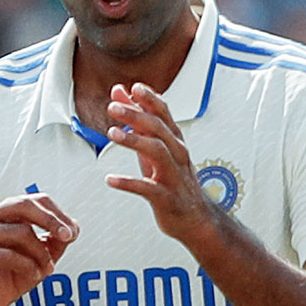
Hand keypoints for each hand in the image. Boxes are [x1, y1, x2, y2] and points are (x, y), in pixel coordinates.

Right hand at [0, 193, 78, 305]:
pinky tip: (34, 275)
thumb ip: (57, 239)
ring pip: (21, 232)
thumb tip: (72, 228)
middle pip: (24, 205)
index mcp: (5, 210)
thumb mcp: (44, 253)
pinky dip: (28, 266)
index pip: (35, 200)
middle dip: (51, 221)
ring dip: (41, 253)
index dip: (57, 213)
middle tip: (67, 237)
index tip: (73, 231)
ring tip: (47, 268)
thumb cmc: (16, 271)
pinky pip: (8, 255)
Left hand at [105, 82, 218, 244]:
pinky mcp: (167, 198)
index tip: (134, 87)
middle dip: (136, 115)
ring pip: (157, 152)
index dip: (150, 99)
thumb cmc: (172, 179)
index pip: (164, 114)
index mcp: (174, 142)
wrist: (195, 218)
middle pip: (158, 129)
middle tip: (113, 107)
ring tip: (112, 133)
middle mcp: (177, 155)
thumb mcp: (155, 148)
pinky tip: (110, 179)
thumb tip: (120, 92)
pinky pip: (147, 189)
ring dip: (134, 141)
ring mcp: (173, 176)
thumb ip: (137, 122)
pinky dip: (129, 183)